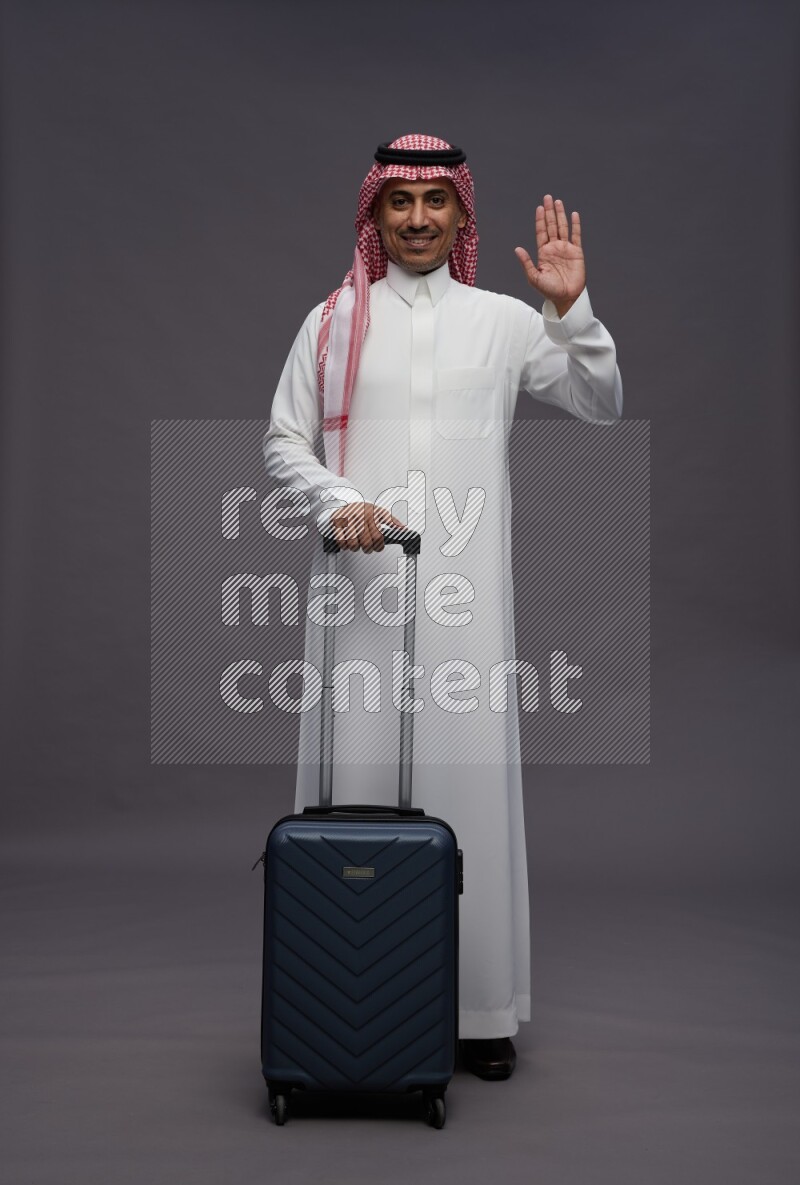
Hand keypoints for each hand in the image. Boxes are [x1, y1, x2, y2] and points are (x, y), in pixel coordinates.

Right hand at [329, 502, 406, 553]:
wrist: (346, 502)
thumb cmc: (364, 509)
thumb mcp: (380, 512)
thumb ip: (392, 521)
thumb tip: (403, 529)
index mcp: (372, 513)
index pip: (378, 536)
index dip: (379, 546)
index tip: (378, 547)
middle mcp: (360, 515)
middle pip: (366, 542)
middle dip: (368, 549)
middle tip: (367, 548)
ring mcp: (348, 518)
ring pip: (353, 543)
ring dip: (356, 548)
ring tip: (357, 545)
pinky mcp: (337, 522)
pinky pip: (341, 540)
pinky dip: (344, 546)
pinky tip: (347, 543)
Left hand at [514, 194, 585, 316]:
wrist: (566, 298)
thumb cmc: (549, 291)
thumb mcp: (534, 278)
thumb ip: (526, 263)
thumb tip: (517, 249)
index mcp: (543, 253)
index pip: (541, 232)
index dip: (540, 220)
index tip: (539, 208)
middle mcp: (554, 248)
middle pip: (552, 226)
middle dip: (550, 212)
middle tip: (548, 197)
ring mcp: (566, 249)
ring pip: (563, 227)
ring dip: (560, 214)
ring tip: (558, 202)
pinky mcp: (577, 252)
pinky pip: (576, 236)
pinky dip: (575, 225)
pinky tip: (574, 214)